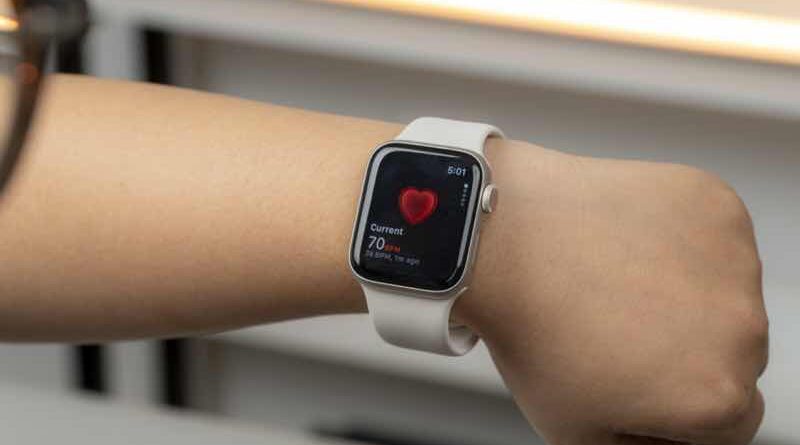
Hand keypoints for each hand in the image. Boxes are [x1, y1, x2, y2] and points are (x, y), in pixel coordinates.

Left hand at [459, 142, 767, 443]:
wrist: (499, 241)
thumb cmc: (529, 332)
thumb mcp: (579, 432)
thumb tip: (666, 435)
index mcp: (716, 396)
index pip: (728, 424)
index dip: (675, 406)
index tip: (633, 380)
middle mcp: (741, 330)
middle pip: (731, 356)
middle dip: (682, 351)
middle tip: (613, 329)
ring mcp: (734, 260)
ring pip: (724, 294)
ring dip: (685, 295)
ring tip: (613, 284)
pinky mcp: (715, 206)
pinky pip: (710, 239)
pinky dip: (678, 242)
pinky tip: (625, 244)